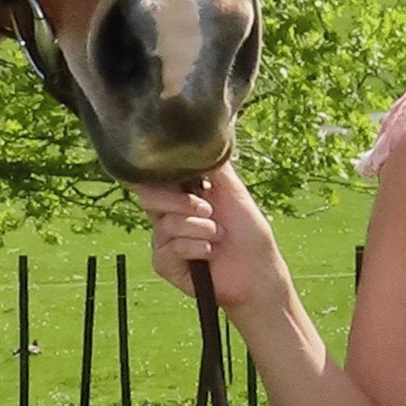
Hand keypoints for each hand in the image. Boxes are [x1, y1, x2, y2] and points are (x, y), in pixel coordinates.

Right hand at [132, 167, 283, 315]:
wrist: (258, 272)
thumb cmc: (249, 233)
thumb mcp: (233, 191)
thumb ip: (213, 165)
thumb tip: (203, 134)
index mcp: (181, 195)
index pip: (153, 178)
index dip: (157, 174)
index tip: (180, 179)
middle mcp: (169, 215)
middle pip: (148, 197)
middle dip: (181, 202)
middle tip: (209, 210)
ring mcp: (165, 240)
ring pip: (165, 225)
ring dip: (200, 229)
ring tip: (219, 236)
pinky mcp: (166, 264)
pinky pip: (170, 249)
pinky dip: (195, 249)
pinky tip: (210, 254)